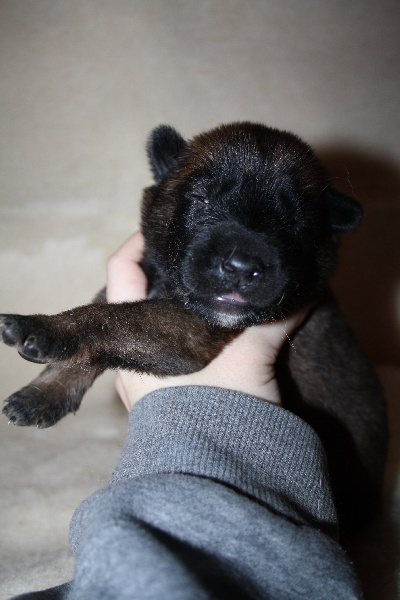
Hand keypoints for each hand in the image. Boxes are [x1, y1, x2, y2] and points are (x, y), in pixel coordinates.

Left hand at [107, 232, 307, 410]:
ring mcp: (147, 375)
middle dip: (167, 272)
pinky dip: (192, 330)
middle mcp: (133, 355)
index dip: (140, 242)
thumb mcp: (246, 363)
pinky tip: (219, 326)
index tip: (168, 226)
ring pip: (157, 321)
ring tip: (214, 286)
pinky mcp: (166, 393)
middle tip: (200, 254)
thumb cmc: (214, 417)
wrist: (213, 480)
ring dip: (182, 303)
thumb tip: (298, 292)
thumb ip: (268, 324)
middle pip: (139, 294)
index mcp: (135, 340)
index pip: (122, 273)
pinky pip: (174, 347)